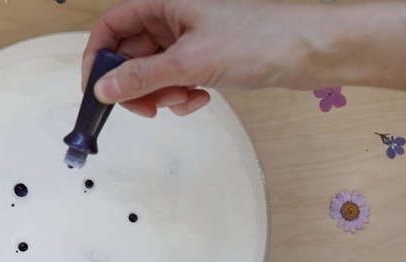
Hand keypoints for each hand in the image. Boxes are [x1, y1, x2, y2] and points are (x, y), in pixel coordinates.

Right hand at [83, 0, 308, 116]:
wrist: (310, 51)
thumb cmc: (260, 38)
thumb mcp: (189, 61)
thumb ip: (140, 77)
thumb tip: (102, 90)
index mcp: (164, 4)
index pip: (110, 27)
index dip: (97, 58)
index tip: (96, 91)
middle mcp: (172, 19)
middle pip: (129, 55)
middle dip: (135, 85)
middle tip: (147, 107)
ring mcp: (188, 40)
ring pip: (151, 73)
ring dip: (161, 94)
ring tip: (184, 99)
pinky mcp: (203, 58)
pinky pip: (174, 81)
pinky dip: (180, 96)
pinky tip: (200, 99)